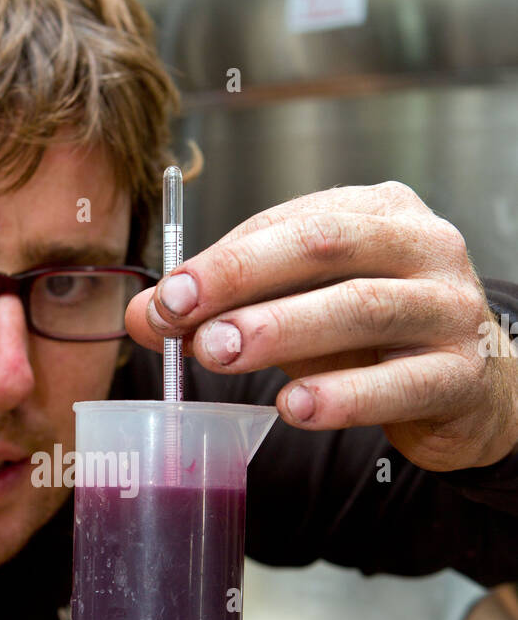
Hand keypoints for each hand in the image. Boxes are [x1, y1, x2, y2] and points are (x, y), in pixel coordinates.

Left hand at [125, 182, 517, 470]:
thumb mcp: (298, 313)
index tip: (165, 296)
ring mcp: (448, 308)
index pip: (289, 222)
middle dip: (242, 276)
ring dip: (282, 330)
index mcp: (378, 212)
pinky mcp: (462, 374)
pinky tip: (295, 408)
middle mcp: (422, 245)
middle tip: (181, 313)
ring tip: (220, 354)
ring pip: (363, 307)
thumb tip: (145, 317)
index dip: (221, 258)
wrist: (474, 390)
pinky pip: (400, 383)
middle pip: (325, 245)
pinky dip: (343, 396)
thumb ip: (227, 309)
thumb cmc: (378, 340)